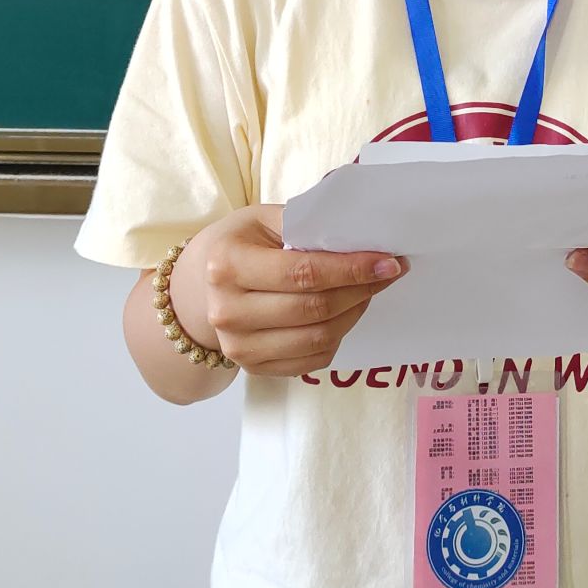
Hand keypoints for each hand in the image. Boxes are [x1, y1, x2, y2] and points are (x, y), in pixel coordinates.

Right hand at [170, 204, 406, 377]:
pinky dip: (339, 336)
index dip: (352, 269)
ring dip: (355, 313)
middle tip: (389, 272)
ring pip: (318, 338)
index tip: (388, 261)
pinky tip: (346, 313)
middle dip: (361, 289)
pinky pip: (312, 359)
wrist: (199, 286)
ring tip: (369, 291)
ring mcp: (238, 346)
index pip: (304, 272)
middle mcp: (227, 311)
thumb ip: (304, 225)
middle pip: (314, 308)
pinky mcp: (253, 367)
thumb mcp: (261, 219)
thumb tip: (360, 238)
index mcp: (228, 265)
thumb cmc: (238, 244)